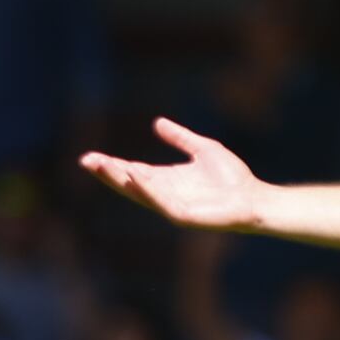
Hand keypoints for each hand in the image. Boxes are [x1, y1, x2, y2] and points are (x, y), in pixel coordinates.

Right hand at [78, 118, 266, 230]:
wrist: (253, 198)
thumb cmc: (232, 177)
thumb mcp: (203, 148)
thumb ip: (180, 137)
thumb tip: (156, 122)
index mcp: (165, 180)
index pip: (132, 172)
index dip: (112, 165)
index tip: (91, 156)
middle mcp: (164, 194)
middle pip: (129, 184)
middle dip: (108, 173)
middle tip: (87, 161)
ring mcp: (172, 206)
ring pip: (140, 194)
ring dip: (121, 181)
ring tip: (105, 167)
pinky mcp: (184, 216)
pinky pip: (161, 203)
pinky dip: (148, 190)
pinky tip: (136, 177)